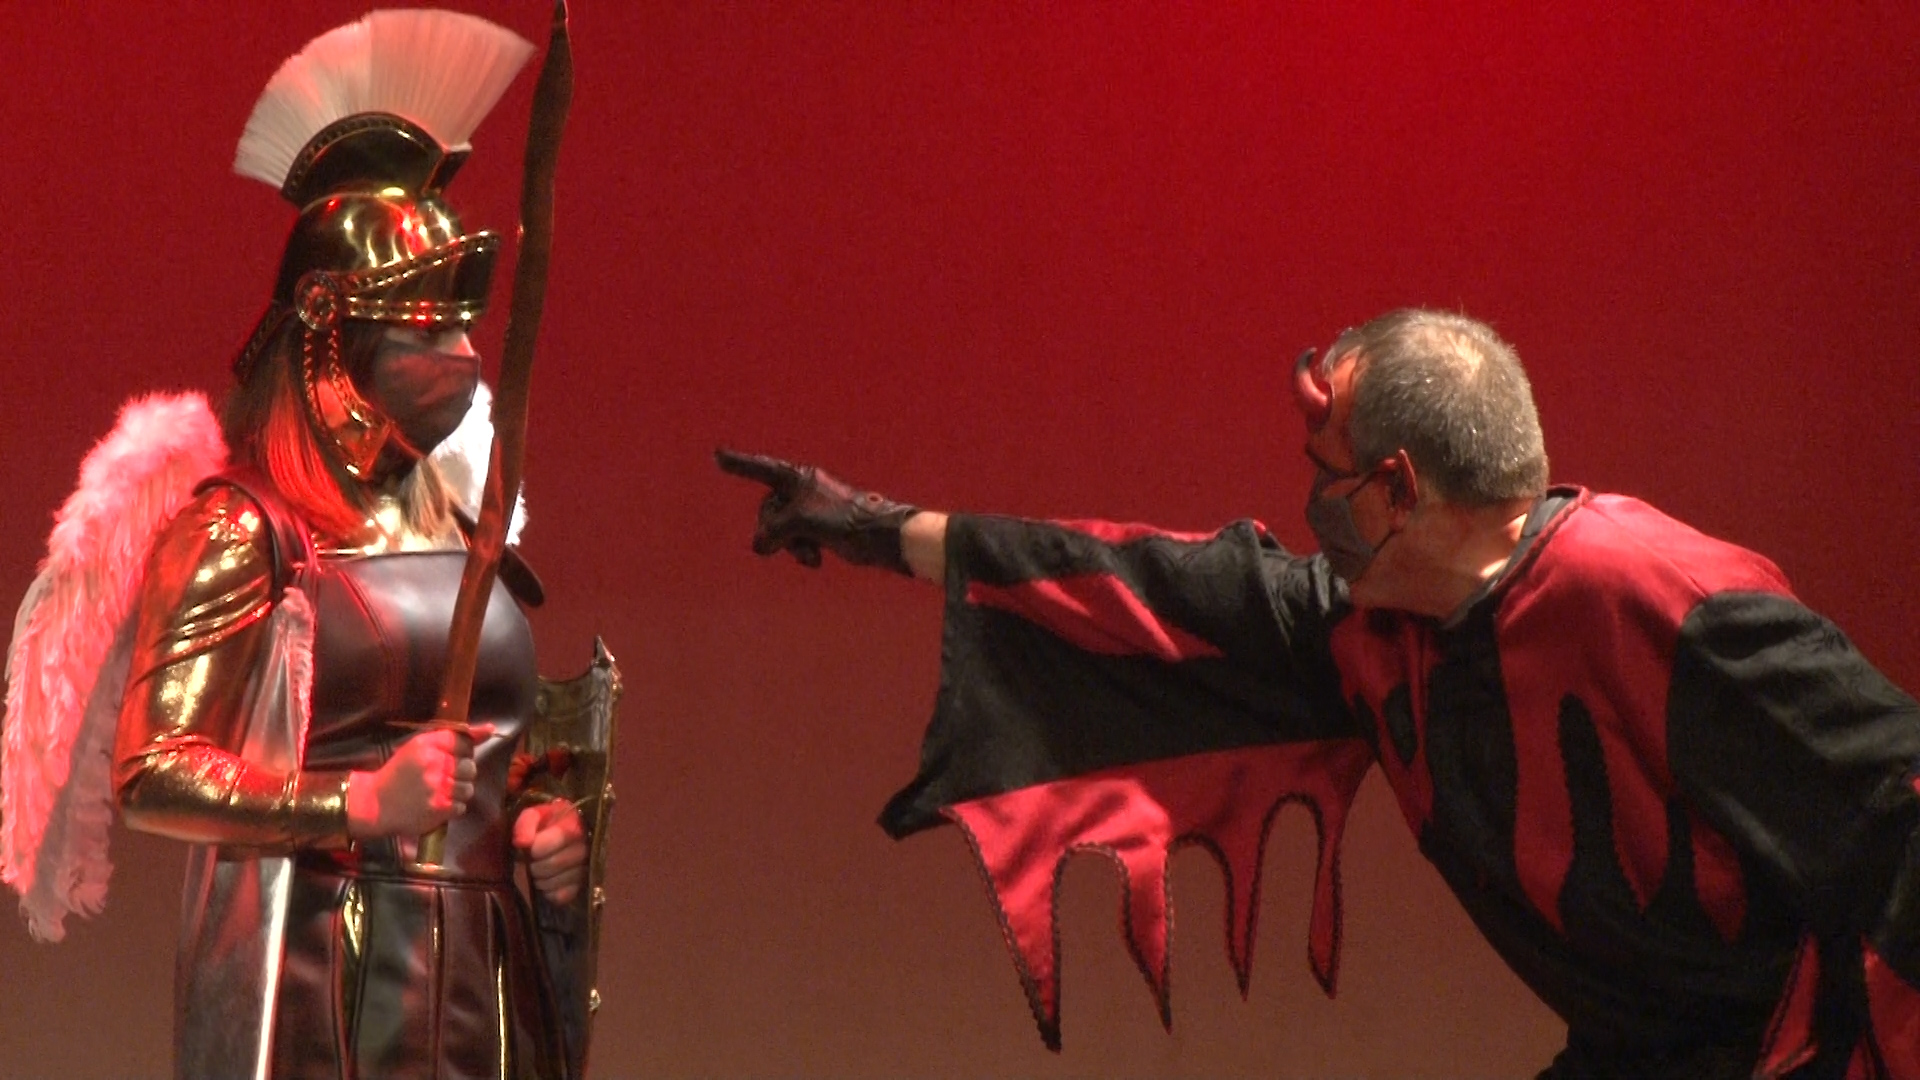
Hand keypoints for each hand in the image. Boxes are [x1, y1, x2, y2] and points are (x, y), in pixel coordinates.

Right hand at [346, 723, 494, 838]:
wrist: (375, 803)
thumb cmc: (400, 773)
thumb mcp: (420, 747)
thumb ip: (454, 737)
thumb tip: (491, 729)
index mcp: (427, 745)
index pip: (464, 742)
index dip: (462, 753)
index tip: (451, 759)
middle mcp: (433, 764)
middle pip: (470, 767)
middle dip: (461, 773)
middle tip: (443, 777)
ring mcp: (437, 787)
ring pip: (468, 789)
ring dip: (457, 792)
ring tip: (439, 792)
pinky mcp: (438, 808)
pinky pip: (461, 807)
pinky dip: (452, 808)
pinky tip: (436, 804)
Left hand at [514, 799, 587, 903]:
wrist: (559, 836)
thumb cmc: (546, 825)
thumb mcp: (535, 815)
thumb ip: (526, 823)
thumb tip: (523, 843)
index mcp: (576, 825)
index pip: (558, 838)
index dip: (537, 847)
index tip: (528, 848)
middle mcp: (586, 847)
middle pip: (554, 863)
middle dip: (535, 864)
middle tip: (531, 861)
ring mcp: (587, 869)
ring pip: (556, 882)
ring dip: (540, 879)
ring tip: (538, 871)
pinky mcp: (582, 888)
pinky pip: (561, 896)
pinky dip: (548, 892)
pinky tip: (547, 882)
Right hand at [714, 448, 918, 574]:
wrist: (877, 537)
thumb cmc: (842, 519)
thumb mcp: (800, 521)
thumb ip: (773, 530)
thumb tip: (760, 546)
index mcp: (797, 478)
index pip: (760, 468)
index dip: (739, 464)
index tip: (718, 455)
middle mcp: (801, 491)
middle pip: (768, 511)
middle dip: (776, 531)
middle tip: (791, 541)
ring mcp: (808, 510)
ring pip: (780, 530)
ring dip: (791, 545)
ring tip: (810, 553)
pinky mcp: (817, 528)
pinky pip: (794, 541)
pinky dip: (801, 551)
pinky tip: (816, 560)